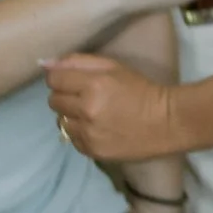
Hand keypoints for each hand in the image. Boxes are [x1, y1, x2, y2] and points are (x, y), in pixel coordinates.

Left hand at [49, 52, 181, 165]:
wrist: (167, 122)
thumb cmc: (141, 89)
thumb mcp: (113, 66)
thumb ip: (78, 62)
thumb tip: (46, 63)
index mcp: (93, 85)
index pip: (53, 80)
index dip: (61, 79)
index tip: (73, 81)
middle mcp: (87, 110)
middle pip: (53, 101)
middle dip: (65, 97)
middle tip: (85, 97)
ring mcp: (88, 134)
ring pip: (60, 121)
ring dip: (72, 116)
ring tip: (92, 115)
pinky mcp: (92, 151)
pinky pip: (72, 139)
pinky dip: (81, 133)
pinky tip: (98, 128)